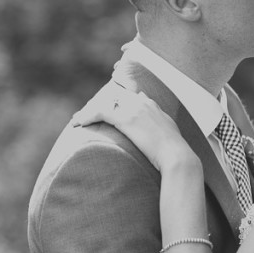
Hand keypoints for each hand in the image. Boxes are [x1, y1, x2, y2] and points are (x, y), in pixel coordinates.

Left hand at [72, 89, 195, 171]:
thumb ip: (158, 125)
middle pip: (113, 95)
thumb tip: (155, 127)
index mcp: (151, 105)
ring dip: (88, 111)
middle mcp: (142, 102)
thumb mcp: (168, 134)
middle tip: (85, 115)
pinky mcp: (126, 119)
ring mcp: (134, 109)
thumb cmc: (174, 152)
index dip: (114, 101)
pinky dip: (87, 116)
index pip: (129, 95)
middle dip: (98, 104)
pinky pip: (100, 112)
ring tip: (76, 120)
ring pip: (104, 102)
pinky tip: (78, 123)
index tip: (105, 108)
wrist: (177, 156)